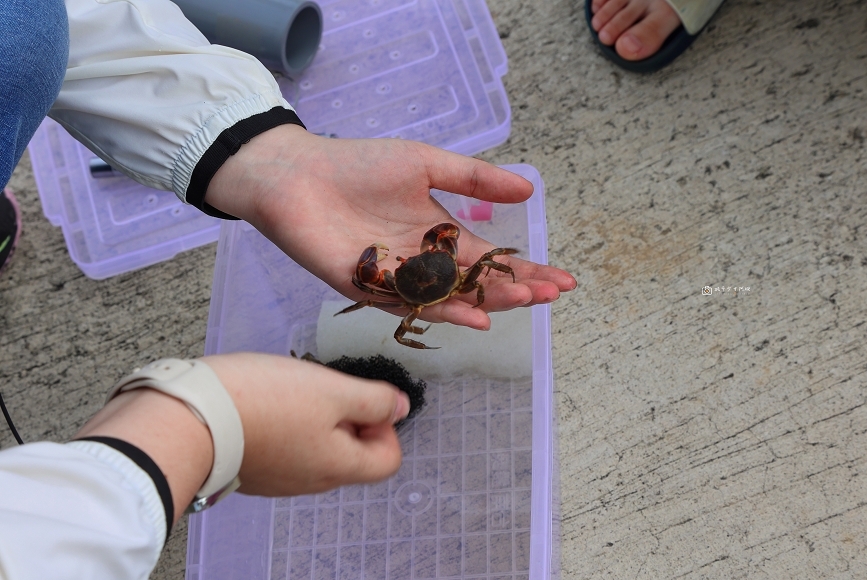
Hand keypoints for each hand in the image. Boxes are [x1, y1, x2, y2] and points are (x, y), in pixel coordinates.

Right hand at [202, 353, 408, 496]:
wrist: (188, 418)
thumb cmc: (263, 402)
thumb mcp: (331, 390)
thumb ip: (374, 400)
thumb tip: (401, 408)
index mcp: (338, 468)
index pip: (388, 460)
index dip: (385, 425)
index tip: (361, 397)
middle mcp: (312, 482)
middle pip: (352, 453)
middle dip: (348, 415)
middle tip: (324, 387)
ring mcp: (280, 479)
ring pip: (318, 448)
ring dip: (317, 417)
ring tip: (293, 389)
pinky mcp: (253, 468)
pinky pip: (286, 447)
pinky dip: (287, 423)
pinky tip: (268, 400)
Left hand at [205, 125, 576, 330]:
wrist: (297, 175)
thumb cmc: (358, 165)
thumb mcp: (425, 163)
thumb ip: (473, 178)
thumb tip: (528, 190)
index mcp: (439, 235)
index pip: (490, 260)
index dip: (526, 269)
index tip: (563, 278)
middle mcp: (424, 263)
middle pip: (477, 284)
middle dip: (515, 289)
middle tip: (550, 295)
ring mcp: (398, 280)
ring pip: (451, 299)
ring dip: (488, 302)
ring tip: (523, 300)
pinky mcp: (369, 289)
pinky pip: (412, 305)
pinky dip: (443, 311)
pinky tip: (473, 315)